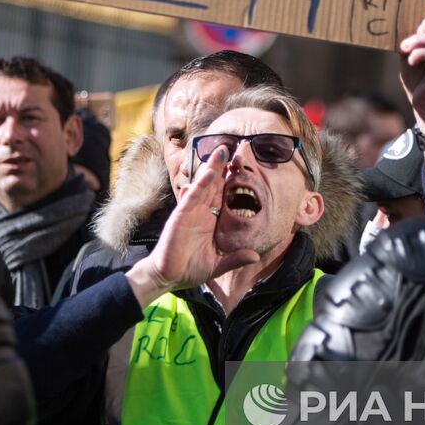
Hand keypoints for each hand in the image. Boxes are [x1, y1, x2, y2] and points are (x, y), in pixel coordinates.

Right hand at [126, 146, 258, 306]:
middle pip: (214, 185)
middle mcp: (202, 212)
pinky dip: (199, 186)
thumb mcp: (217, 265)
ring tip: (221, 151)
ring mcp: (190, 212)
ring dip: (212, 169)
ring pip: (203, 186)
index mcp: (211, 220)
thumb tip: (255, 256)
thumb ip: (235, 259)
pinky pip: (191, 198)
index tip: (243, 166)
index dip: (232, 182)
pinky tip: (207, 175)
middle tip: (234, 147)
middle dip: (223, 167)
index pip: (224, 197)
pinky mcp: (180, 216)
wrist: (169, 277)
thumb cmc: (191, 269)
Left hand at [399, 5, 424, 135]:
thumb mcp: (411, 54)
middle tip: (413, 38)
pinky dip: (418, 54)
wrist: (423, 107)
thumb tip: (405, 23)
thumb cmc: (418, 80)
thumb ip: (413, 39)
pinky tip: (411, 61)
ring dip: (419, 40)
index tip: (421, 25)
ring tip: (406, 50)